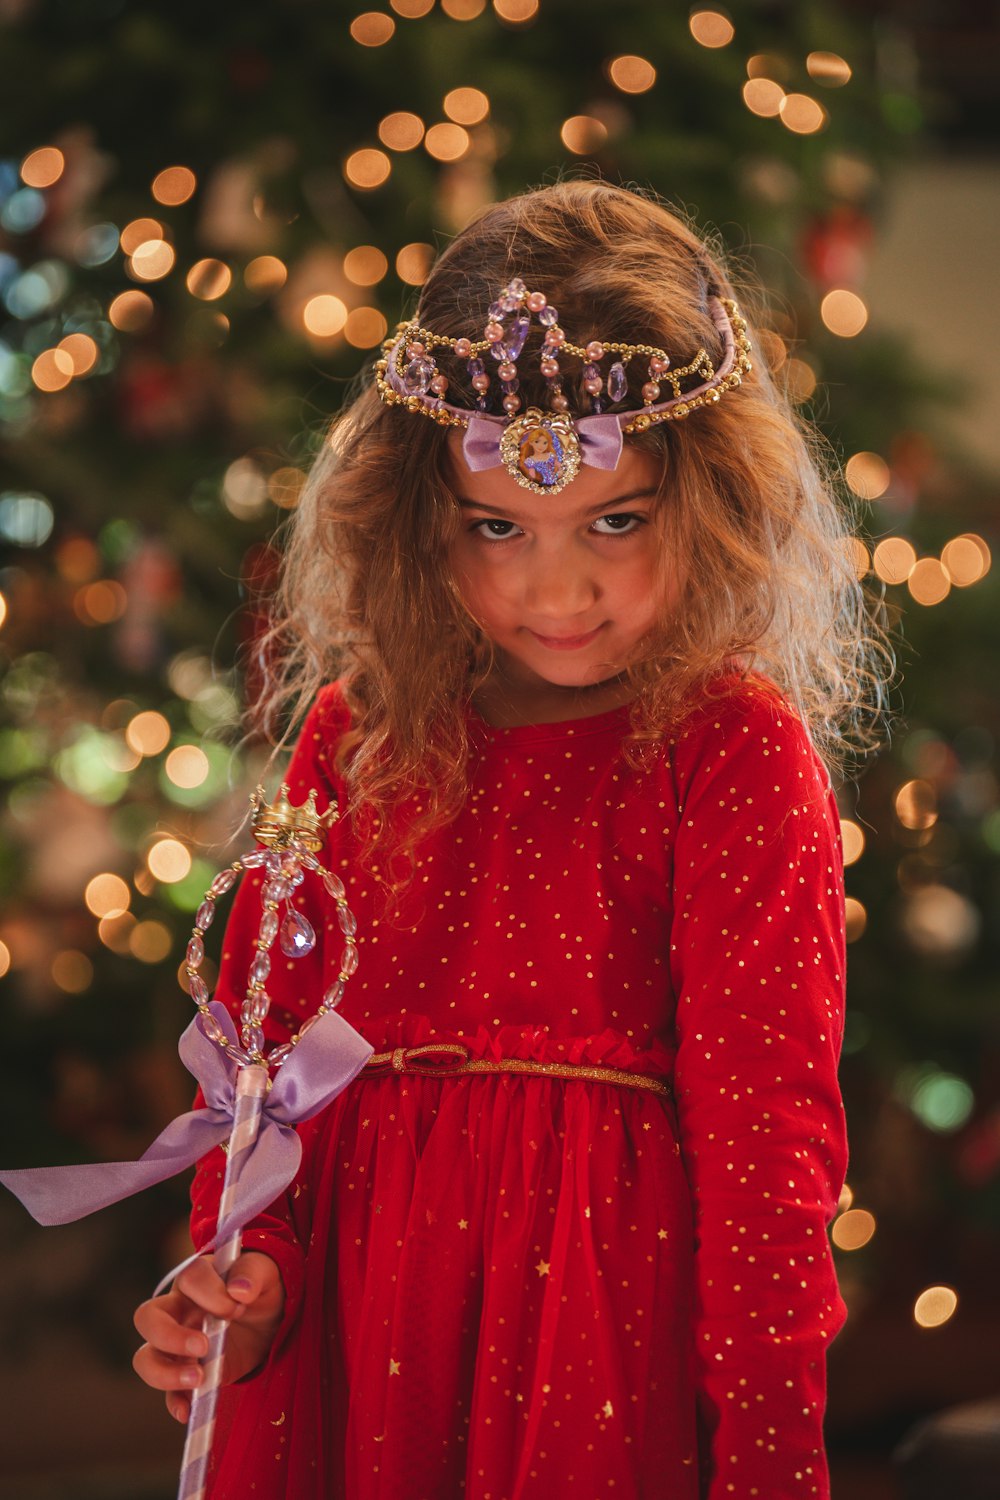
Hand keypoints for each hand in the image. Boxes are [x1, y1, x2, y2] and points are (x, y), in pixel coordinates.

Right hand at [132, 1250, 284, 1423]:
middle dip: (169, 1335)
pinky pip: (168, 1392)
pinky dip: (175, 1402)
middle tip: (203, 1346)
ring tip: (198, 1378)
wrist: (271, 1323)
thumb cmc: (262, 1290)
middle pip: (148, 1318)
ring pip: (146, 1358)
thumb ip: (253, 1273)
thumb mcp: (267, 1273)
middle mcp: (178, 1311)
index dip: (209, 1292)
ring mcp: (177, 1345)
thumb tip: (239, 1290)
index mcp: (198, 1280)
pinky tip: (189, 1411)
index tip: (237, 1307)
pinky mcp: (187, 1374)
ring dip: (165, 1372)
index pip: (188, 1279)